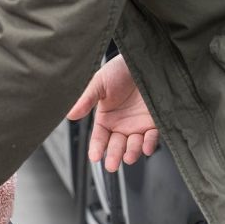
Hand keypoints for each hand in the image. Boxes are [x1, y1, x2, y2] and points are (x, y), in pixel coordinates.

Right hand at [67, 54, 158, 171]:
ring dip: (131, 152)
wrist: (144, 59)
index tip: (94, 158)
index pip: (99, 138)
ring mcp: (138, 124)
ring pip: (134, 145)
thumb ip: (86, 100)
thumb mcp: (99, 83)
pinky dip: (149, 144)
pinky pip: (152, 137)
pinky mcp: (154, 121)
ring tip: (129, 157)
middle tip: (111, 165)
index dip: (96, 148)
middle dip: (113, 156)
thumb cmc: (119, 69)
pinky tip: (146, 147)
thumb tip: (70, 115)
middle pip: (116, 145)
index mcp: (106, 117)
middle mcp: (121, 124)